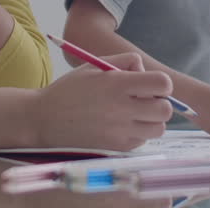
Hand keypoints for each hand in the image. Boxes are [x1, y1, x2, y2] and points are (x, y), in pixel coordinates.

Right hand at [31, 53, 171, 151]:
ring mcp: (120, 131)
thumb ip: (123, 61)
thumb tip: (144, 69)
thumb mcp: (93, 66)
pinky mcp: (116, 148)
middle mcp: (122, 109)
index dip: (161, 84)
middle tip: (144, 101)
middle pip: (165, 109)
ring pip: (158, 128)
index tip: (150, 85)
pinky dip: (138, 134)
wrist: (44, 119)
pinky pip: (142, 141)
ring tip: (134, 115)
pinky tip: (122, 126)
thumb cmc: (70, 90)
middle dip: (159, 103)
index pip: (162, 83)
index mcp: (117, 85)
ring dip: (152, 121)